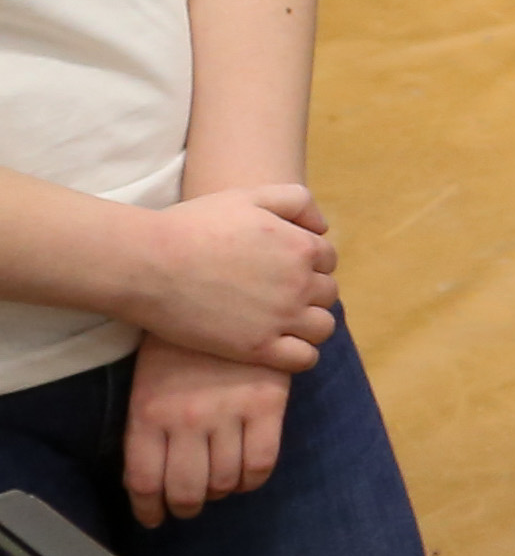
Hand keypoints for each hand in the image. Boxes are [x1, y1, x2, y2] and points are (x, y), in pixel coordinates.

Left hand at [121, 341, 294, 525]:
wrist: (217, 293)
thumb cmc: (176, 343)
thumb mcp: (147, 384)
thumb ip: (149, 428)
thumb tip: (153, 478)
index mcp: (149, 413)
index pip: (145, 480)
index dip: (149, 509)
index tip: (155, 518)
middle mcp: (186, 419)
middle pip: (187, 489)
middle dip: (187, 506)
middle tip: (189, 506)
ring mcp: (229, 412)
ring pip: (225, 481)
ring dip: (221, 493)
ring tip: (220, 487)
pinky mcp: (267, 404)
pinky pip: (262, 462)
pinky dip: (253, 479)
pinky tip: (246, 474)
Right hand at [131, 186, 338, 366]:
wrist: (146, 264)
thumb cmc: (192, 226)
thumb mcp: (247, 196)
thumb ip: (295, 201)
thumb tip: (322, 227)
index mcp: (300, 246)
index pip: (327, 259)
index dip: (307, 262)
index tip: (281, 267)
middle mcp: (299, 283)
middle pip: (327, 293)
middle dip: (308, 292)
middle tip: (275, 293)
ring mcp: (280, 317)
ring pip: (322, 328)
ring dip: (309, 324)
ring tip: (281, 321)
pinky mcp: (257, 347)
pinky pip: (304, 359)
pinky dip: (300, 354)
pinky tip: (279, 346)